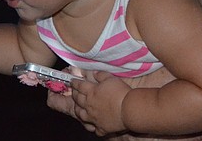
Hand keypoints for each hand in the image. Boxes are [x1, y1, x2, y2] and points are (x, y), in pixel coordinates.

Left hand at [48, 66, 173, 120]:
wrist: (129, 109)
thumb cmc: (120, 92)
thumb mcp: (111, 78)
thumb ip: (101, 75)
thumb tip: (94, 73)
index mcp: (91, 92)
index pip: (79, 86)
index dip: (75, 83)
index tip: (72, 81)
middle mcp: (89, 105)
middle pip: (78, 99)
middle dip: (74, 94)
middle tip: (74, 92)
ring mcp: (94, 118)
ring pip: (81, 114)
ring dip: (78, 110)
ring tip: (78, 108)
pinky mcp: (101, 127)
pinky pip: (94, 128)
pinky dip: (93, 126)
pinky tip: (94, 125)